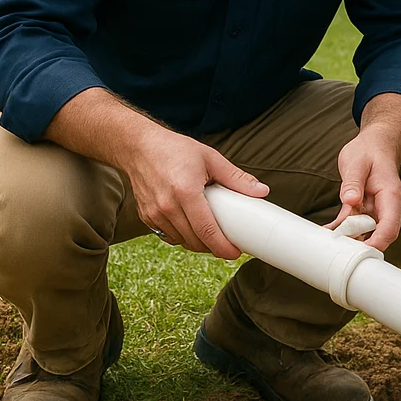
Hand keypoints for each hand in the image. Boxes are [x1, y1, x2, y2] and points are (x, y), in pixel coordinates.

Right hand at [125, 124, 268, 258]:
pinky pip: (168, 236)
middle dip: (213, 247)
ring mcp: (154, 214)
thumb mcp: (210, 158)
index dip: (223, 247)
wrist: (138, 147)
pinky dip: (182, 237)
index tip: (235, 253)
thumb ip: (236, 177)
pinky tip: (192, 229)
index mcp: (186, 192)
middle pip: (195, 241)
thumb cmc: (175, 149)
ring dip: (198, 244)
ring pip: (182, 241)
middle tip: (228, 243)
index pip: (207, 231)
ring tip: (212, 235)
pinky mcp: (146, 217)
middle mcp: (167, 206)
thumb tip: (262, 191)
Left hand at [327, 128, 400, 252]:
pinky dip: (341, 229)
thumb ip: (353, 182)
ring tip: (329, 243)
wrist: (375, 144)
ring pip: (365, 232)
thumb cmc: (369, 150)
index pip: (390, 226)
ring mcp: (374, 209)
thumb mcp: (357, 162)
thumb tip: (350, 200)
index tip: (362, 251)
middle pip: (378, 234)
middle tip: (339, 250)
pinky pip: (353, 223)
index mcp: (390, 196)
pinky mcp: (363, 208)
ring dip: (350, 239)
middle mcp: (385, 206)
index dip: (378, 241)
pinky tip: (327, 232)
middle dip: (361, 245)